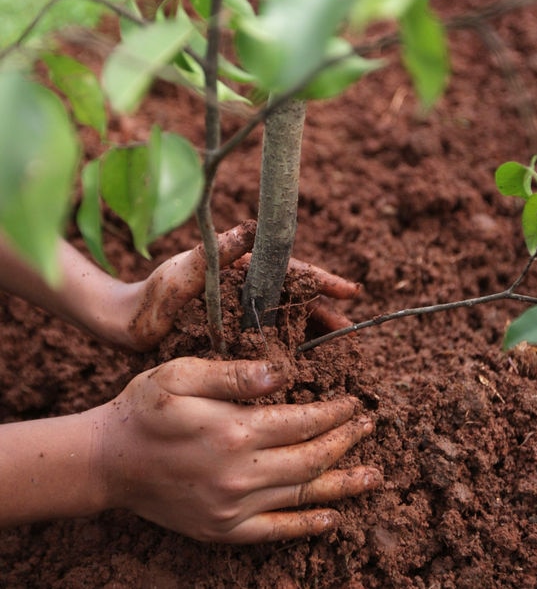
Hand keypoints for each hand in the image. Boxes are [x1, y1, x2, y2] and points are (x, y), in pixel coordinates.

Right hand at [98, 357, 380, 542]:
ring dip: (342, 484)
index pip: (302, 421)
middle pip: (311, 459)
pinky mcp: (223, 529)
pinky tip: (332, 517)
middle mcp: (238, 474)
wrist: (108, 461)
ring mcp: (232, 507)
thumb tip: (282, 373)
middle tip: (370, 427)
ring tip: (374, 475)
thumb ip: (234, 375)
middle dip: (346, 441)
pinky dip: (307, 524)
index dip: (334, 412)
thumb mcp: (182, 375)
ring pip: (302, 495)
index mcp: (232, 430)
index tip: (354, 402)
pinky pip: (276, 531)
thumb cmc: (145, 408)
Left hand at [125, 221, 359, 350]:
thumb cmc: (152, 294)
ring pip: (286, 322)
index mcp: (242, 268)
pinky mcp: (234, 339)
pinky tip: (305, 367)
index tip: (349, 292)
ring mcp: (241, 315)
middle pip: (294, 298)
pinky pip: (268, 343)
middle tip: (350, 329)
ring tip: (337, 351)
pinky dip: (288, 351)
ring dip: (311, 333)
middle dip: (324, 311)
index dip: (321, 280)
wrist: (128, 327)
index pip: (289, 270)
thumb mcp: (184, 270)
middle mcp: (247, 290)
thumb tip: (253, 226)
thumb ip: (218, 251)